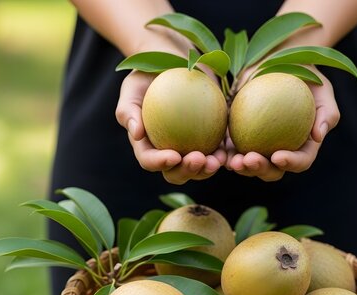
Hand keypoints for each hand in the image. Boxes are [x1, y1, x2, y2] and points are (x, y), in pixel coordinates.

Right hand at [115, 70, 226, 184]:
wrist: (174, 61)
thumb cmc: (147, 72)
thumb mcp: (132, 86)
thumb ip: (128, 110)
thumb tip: (136, 134)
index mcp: (146, 144)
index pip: (149, 160)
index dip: (160, 163)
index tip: (174, 155)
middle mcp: (166, 151)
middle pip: (175, 172)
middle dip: (186, 172)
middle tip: (198, 159)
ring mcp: (189, 147)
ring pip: (197, 168)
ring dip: (206, 170)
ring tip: (216, 161)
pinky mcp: (209, 138)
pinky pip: (215, 153)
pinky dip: (221, 157)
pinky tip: (227, 154)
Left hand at [226, 68, 339, 180]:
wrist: (278, 58)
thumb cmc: (306, 74)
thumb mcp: (323, 89)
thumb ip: (327, 112)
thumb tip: (317, 136)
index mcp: (303, 145)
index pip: (301, 160)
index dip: (291, 163)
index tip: (278, 156)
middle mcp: (280, 149)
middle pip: (273, 170)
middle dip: (261, 170)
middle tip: (250, 160)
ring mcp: (258, 144)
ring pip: (248, 164)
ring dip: (241, 167)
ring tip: (232, 162)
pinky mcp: (237, 134)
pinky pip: (229, 147)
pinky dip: (224, 152)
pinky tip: (218, 152)